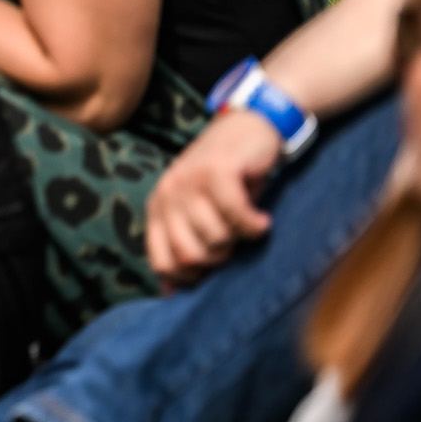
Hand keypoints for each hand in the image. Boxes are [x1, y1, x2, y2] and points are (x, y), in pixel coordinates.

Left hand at [144, 109, 280, 287]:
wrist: (252, 127)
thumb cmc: (229, 179)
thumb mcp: (201, 211)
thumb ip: (186, 243)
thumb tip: (172, 294)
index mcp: (159, 206)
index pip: (161, 261)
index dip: (189, 277)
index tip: (213, 267)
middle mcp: (168, 192)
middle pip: (190, 256)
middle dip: (219, 257)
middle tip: (233, 238)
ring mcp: (190, 180)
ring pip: (215, 238)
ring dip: (239, 238)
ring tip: (245, 221)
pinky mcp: (218, 171)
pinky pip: (237, 217)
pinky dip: (255, 225)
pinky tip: (261, 218)